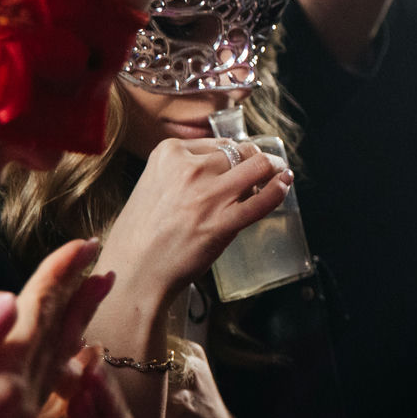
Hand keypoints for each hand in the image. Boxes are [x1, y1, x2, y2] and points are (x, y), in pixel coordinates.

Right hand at [98, 138, 290, 305]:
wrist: (132, 274)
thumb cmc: (140, 236)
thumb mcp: (152, 186)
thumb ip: (182, 172)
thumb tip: (220, 165)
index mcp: (168, 154)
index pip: (217, 143)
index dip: (234, 153)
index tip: (238, 163)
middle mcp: (189, 168)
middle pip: (240, 152)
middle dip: (255, 159)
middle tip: (263, 169)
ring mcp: (208, 195)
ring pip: (258, 166)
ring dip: (274, 168)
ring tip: (279, 173)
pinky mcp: (223, 222)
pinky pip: (264, 199)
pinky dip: (280, 189)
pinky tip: (285, 184)